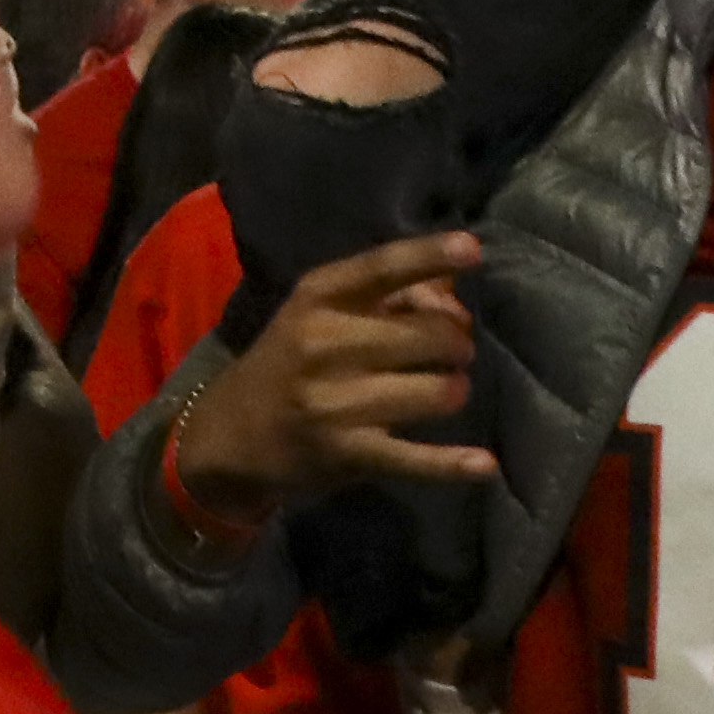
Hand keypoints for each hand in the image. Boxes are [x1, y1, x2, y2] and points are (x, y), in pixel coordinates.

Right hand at [174, 231, 492, 521]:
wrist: (229, 434)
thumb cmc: (290, 362)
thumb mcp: (321, 313)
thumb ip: (388, 294)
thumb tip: (456, 289)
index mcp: (318, 297)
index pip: (382, 268)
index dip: (429, 254)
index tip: (473, 248)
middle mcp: (323, 343)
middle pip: (429, 335)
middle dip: (458, 345)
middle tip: (454, 354)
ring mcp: (333, 401)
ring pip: (434, 392)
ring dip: (454, 391)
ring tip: (447, 393)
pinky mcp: (344, 453)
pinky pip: (412, 457)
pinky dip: (452, 463)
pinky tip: (484, 465)